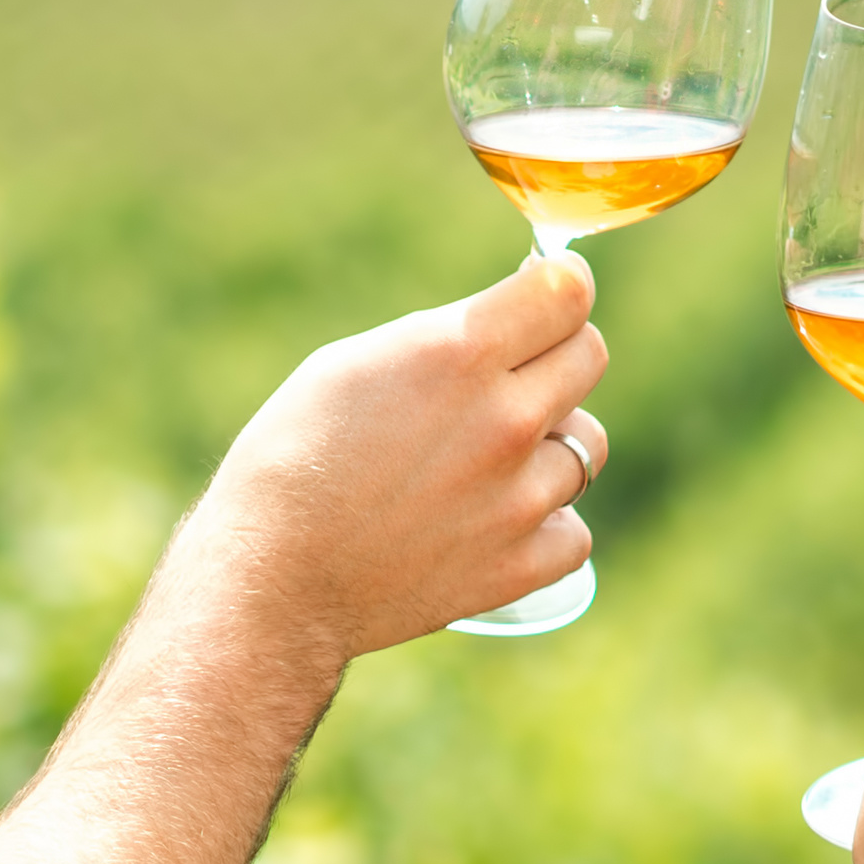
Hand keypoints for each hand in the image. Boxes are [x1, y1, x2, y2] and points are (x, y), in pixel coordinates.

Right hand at [181, 254, 610, 662]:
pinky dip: (545, 526)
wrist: (274, 577)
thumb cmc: (293, 459)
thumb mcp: (353, 363)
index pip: (569, 291)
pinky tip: (497, 523)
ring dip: (548, 445)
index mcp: (460, 352)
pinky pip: (573, 530)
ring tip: (484, 464)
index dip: (560, 285)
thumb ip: (443, 338)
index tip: (549, 294)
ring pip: (587, 444)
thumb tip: (503, 326)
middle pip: (589, 356)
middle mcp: (505, 419)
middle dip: (556, 354)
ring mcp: (520, 498)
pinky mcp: (520, 565)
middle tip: (512, 377)